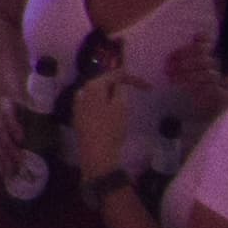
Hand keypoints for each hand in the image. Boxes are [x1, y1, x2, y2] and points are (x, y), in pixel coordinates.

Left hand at [66, 66, 146, 183]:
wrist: (97, 152)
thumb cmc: (111, 128)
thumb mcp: (121, 106)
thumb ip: (120, 90)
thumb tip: (118, 82)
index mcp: (93, 86)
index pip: (114, 75)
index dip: (132, 78)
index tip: (148, 86)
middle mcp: (82, 91)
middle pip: (104, 83)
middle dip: (121, 85)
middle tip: (138, 89)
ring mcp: (79, 104)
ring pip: (99, 94)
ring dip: (112, 94)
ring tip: (126, 99)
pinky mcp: (79, 116)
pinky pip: (94, 104)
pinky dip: (105, 103)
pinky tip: (112, 110)